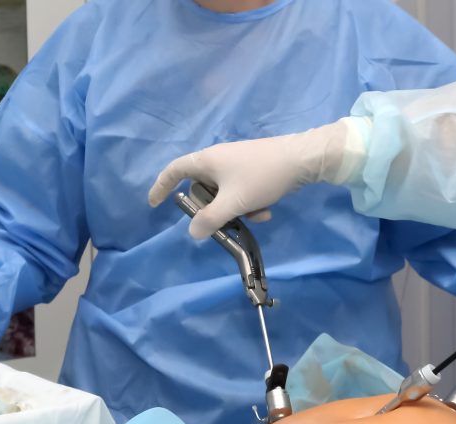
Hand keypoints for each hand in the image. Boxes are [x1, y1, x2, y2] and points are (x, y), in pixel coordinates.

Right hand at [148, 118, 358, 238]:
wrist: (301, 160)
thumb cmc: (261, 177)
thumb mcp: (233, 202)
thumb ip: (210, 219)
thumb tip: (192, 232)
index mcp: (206, 161)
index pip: (174, 171)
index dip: (161, 186)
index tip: (154, 204)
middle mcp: (217, 159)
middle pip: (202, 188)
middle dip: (213, 209)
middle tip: (224, 221)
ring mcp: (236, 164)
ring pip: (224, 194)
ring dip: (236, 210)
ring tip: (255, 214)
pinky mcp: (253, 170)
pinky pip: (241, 191)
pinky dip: (250, 204)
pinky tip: (267, 210)